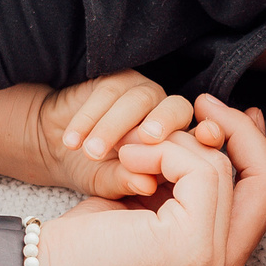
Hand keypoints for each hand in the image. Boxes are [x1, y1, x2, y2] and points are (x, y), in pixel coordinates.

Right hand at [34, 71, 196, 197]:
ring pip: (138, 101)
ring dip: (113, 127)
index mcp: (180, 143)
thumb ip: (128, 181)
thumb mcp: (110, 183)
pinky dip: (89, 118)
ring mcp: (143, 94)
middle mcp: (167, 115)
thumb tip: (147, 185)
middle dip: (160, 123)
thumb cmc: (93, 171)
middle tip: (145, 139)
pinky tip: (73, 140)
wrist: (56, 147)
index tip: (208, 136)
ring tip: (90, 153)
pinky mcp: (116, 81)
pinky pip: (108, 93)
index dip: (209, 133)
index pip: (202, 134)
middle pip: (175, 108)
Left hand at [35, 96, 265, 265]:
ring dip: (175, 141)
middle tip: (203, 103)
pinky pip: (201, 170)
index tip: (223, 114)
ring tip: (130, 149)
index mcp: (219, 264)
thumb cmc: (85, 244)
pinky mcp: (194, 248)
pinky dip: (163, 149)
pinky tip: (128, 158)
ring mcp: (216, 264)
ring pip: (223, 169)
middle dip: (239, 132)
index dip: (253, 147)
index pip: (264, 196)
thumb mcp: (148, 209)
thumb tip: (215, 132)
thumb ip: (184, 185)